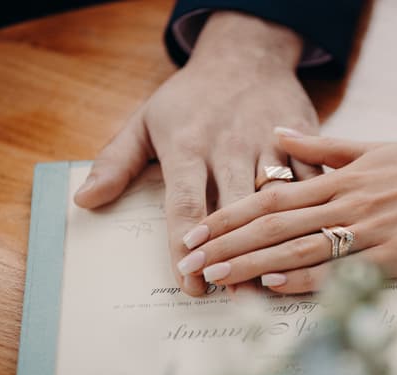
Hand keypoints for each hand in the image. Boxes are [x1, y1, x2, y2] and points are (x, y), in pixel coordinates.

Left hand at [73, 11, 319, 295]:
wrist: (246, 54)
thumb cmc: (191, 95)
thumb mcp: (145, 119)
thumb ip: (116, 160)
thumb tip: (86, 200)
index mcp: (188, 145)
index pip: (185, 204)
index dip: (185, 247)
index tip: (189, 284)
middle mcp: (230, 146)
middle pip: (233, 209)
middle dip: (234, 255)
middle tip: (234, 298)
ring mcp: (268, 143)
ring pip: (275, 200)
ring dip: (274, 242)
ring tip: (272, 282)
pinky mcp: (299, 140)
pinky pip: (309, 180)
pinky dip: (310, 212)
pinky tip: (311, 242)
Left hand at [175, 106, 396, 293]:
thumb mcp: (370, 147)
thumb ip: (320, 146)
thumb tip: (277, 134)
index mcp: (339, 178)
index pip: (270, 197)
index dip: (229, 214)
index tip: (197, 229)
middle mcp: (346, 203)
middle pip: (274, 226)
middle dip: (228, 244)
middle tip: (191, 260)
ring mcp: (370, 231)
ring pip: (299, 248)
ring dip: (253, 264)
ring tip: (217, 277)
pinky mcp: (395, 258)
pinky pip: (342, 271)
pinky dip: (306, 277)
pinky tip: (274, 284)